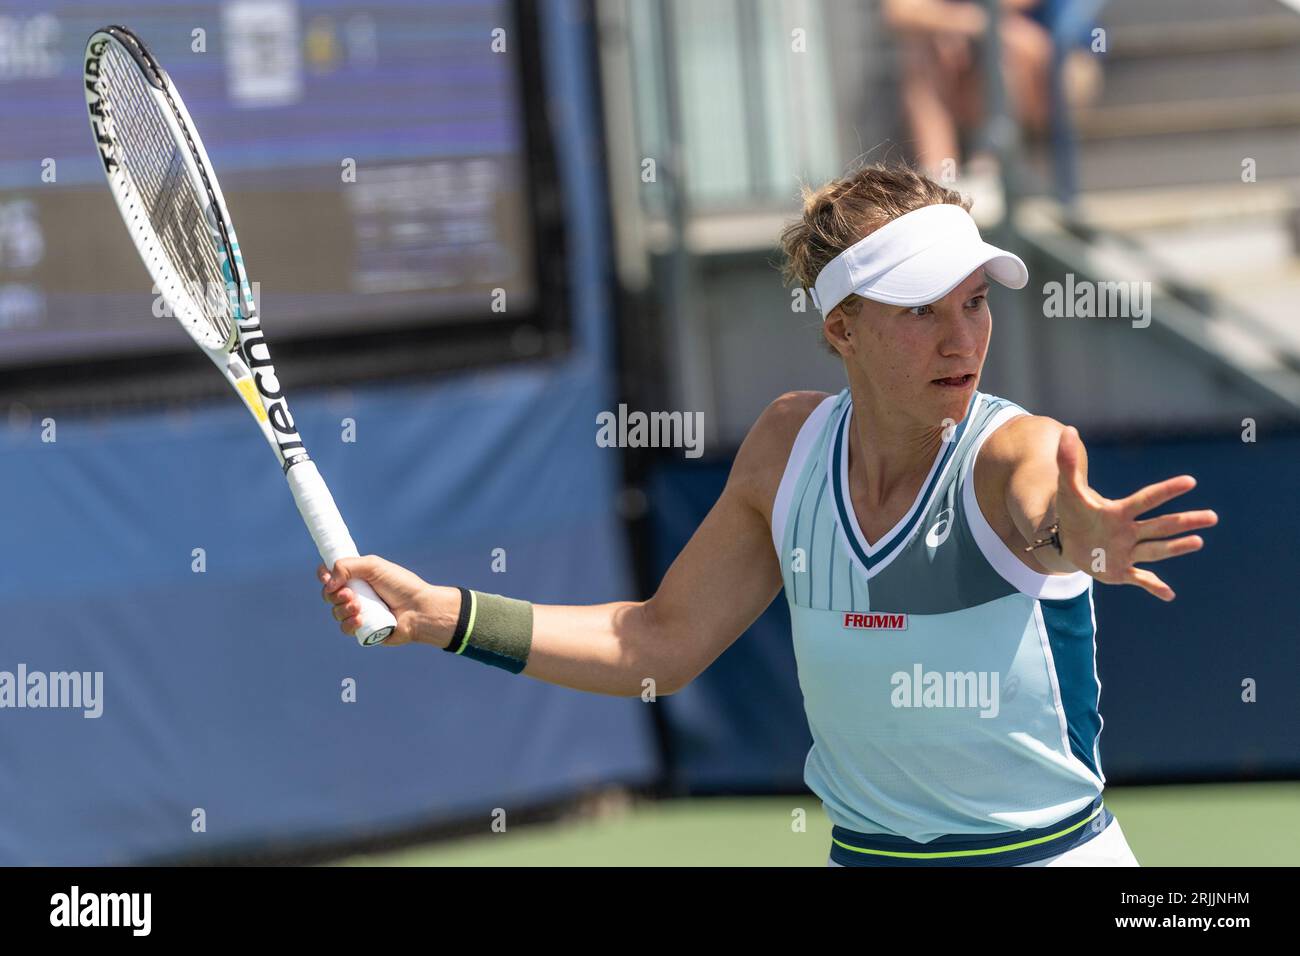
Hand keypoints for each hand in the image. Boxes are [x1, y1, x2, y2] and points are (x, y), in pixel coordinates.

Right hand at [317, 556, 457, 646]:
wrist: (419, 608)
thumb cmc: (401, 585)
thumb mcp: (374, 566)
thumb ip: (347, 566)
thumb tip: (328, 583)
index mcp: (358, 577)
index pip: (331, 575)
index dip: (324, 576)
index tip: (326, 577)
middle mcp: (356, 594)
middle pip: (329, 595)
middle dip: (335, 595)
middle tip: (350, 594)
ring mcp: (359, 613)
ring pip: (336, 612)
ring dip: (342, 609)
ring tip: (358, 607)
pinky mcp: (364, 630)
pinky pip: (345, 629)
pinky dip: (349, 624)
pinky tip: (360, 620)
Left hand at [1053, 427, 1217, 600]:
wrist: (1068, 542)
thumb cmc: (1074, 513)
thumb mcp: (1067, 488)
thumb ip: (1067, 461)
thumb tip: (1068, 429)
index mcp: (1119, 512)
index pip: (1145, 500)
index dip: (1165, 491)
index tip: (1190, 481)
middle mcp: (1129, 532)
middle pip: (1159, 526)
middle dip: (1183, 522)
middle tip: (1212, 517)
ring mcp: (1126, 552)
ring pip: (1154, 550)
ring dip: (1175, 548)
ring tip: (1198, 541)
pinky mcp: (1119, 571)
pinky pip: (1139, 579)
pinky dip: (1153, 587)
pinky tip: (1169, 594)